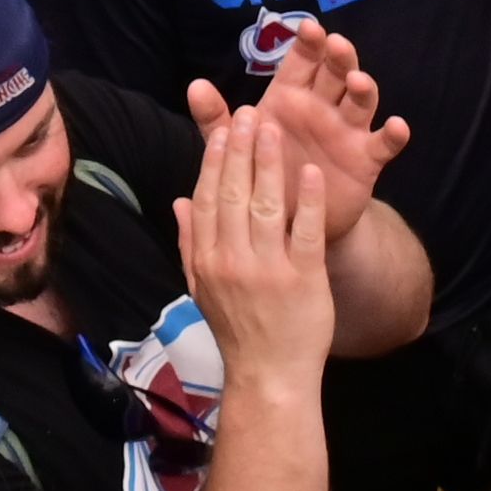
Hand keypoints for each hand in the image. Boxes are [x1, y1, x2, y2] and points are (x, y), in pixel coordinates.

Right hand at [176, 106, 340, 390]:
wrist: (269, 377)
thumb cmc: (237, 330)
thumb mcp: (201, 288)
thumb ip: (190, 243)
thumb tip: (179, 200)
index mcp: (207, 261)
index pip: (208, 199)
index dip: (214, 161)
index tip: (223, 129)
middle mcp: (232, 261)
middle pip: (234, 194)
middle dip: (240, 150)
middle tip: (249, 113)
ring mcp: (268, 270)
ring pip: (265, 205)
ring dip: (269, 164)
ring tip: (274, 129)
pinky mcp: (303, 278)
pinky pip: (304, 232)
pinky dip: (307, 200)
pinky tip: (311, 173)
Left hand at [236, 27, 412, 220]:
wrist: (288, 225)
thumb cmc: (261, 174)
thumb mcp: (237, 148)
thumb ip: (217, 120)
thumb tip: (194, 85)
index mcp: (291, 96)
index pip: (302, 61)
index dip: (308, 43)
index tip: (308, 28)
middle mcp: (323, 106)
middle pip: (336, 71)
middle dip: (338, 56)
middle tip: (335, 45)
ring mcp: (348, 130)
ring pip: (362, 100)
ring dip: (364, 88)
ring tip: (359, 82)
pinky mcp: (366, 159)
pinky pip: (384, 143)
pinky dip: (394, 134)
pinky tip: (398, 127)